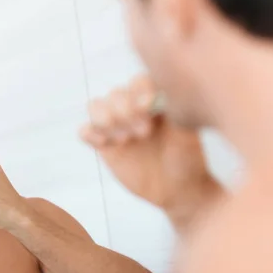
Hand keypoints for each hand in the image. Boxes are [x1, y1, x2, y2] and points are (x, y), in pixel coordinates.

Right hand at [80, 75, 219, 211]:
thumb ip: (174, 113)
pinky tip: (106, 144)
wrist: (178, 190)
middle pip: (115, 93)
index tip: (148, 107)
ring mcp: (117, 126)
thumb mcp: (187, 135)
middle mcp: (133, 108)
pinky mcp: (105, 145)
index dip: (139, 91)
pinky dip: (89, 133)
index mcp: (154, 99)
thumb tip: (162, 94)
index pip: (138, 82)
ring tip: (123, 138)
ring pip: (95, 106)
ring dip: (104, 117)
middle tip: (143, 133)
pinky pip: (85, 131)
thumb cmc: (187, 159)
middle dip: (124, 110)